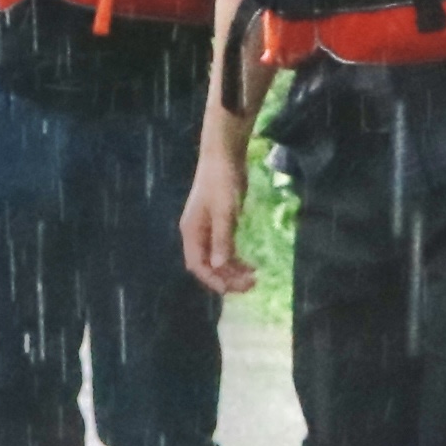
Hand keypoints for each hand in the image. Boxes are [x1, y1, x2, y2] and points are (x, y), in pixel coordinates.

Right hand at [177, 133, 257, 296]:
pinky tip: (251, 265)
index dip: (212, 280)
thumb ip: (222, 239)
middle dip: (227, 278)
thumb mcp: (224, 212)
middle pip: (208, 265)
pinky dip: (236, 259)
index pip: (197, 265)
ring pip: (218, 259)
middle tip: (251, 285)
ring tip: (254, 278)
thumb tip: (218, 266)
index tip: (232, 289)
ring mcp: (208, 229)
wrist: (224, 156)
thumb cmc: (221, 182)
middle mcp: (197, 234)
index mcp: (192, 232)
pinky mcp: (220, 223)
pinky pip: (225, 249)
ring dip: (233, 271)